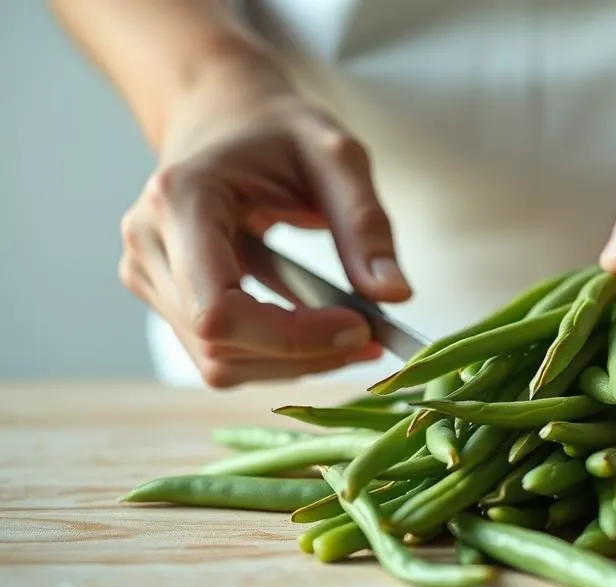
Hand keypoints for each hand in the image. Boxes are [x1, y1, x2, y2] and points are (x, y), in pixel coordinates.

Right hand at [119, 56, 409, 387]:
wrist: (224, 119)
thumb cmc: (278, 132)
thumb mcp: (336, 156)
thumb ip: (365, 223)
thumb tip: (394, 296)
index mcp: (179, 201)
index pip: (219, 311)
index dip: (290, 337)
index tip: (358, 327)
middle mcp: (149, 245)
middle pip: (222, 347)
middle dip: (305, 356)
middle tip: (372, 339)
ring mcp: (148, 276)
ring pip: (221, 364)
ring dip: (295, 364)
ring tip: (354, 335)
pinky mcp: (164, 299)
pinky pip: (223, 354)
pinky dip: (279, 356)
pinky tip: (321, 332)